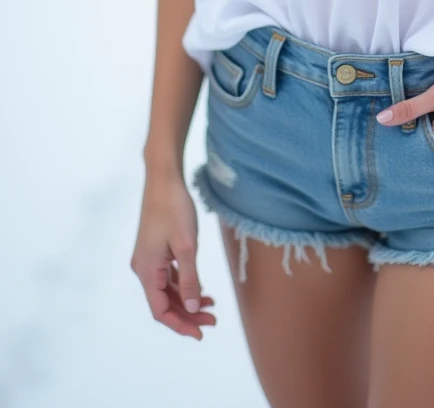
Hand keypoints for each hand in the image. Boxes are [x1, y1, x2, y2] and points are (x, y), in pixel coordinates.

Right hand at [130, 173, 216, 340]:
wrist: (164, 178)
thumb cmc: (174, 208)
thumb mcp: (186, 246)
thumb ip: (189, 279)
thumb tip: (192, 308)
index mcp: (146, 270)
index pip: (160, 310)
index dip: (180, 325)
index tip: (201, 332)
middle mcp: (143, 268)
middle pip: (164, 302)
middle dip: (188, 314)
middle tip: (213, 319)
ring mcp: (149, 259)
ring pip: (167, 290)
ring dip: (187, 300)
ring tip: (211, 306)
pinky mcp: (155, 250)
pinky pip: (168, 276)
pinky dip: (184, 284)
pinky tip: (200, 288)